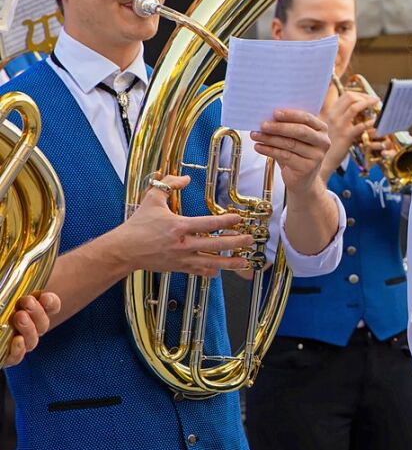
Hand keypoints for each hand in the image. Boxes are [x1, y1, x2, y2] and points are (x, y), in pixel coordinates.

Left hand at [3, 293, 59, 367]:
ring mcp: (18, 342)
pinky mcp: (6, 355)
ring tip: (19, 317)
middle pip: (43, 323)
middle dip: (37, 312)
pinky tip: (16, 340)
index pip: (51, 305)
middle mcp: (28, 326)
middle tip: (26, 302)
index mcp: (32, 309)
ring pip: (33, 340)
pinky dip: (19, 350)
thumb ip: (5, 282)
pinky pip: (17, 357)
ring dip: (30, 329)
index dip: (51, 302)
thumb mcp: (1, 287)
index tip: (44, 296)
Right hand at [118, 175, 252, 276]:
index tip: (239, 219)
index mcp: (178, 226)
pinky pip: (199, 271)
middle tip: (250, 239)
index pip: (208, 224)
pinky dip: (211, 272)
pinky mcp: (178, 268)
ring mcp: (181, 258)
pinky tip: (221, 271)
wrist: (123, 250)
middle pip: (215, 244)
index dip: (225, 221)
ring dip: (230, 262)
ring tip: (245, 261)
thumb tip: (185, 177)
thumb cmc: (137, 225)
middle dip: (235, 242)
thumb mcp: (152, 199)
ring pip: (211, 262)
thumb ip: (169, 184)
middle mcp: (183, 244)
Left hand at [251, 109, 332, 196]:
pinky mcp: (307, 168)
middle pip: (300, 131)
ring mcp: (317, 156)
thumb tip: (268, 118)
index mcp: (321, 129)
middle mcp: (323, 142)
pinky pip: (285, 156)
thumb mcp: (296, 138)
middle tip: (263, 125)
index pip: (307, 118)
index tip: (274, 113)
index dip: (290, 115)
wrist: (303, 179)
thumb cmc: (297, 153)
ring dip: (270, 138)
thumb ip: (288, 126)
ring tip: (255, 135)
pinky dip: (269, 150)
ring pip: (290, 144)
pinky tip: (259, 147)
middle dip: (279, 127)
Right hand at [318, 92, 378, 174]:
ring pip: (355, 107)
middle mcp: (333, 116)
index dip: (360, 94)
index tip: (368, 97)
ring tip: (377, 105)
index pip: (346, 95)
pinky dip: (371, 122)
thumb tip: (355, 109)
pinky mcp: (346, 136)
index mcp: (330, 112)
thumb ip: (341, 117)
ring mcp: (339, 125)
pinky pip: (361, 125)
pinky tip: (376, 122)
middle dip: (365, 96)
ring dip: (368, 103)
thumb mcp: (332, 126)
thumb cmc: (330, 144)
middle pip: (350, 97)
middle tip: (374, 100)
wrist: (324, 160)